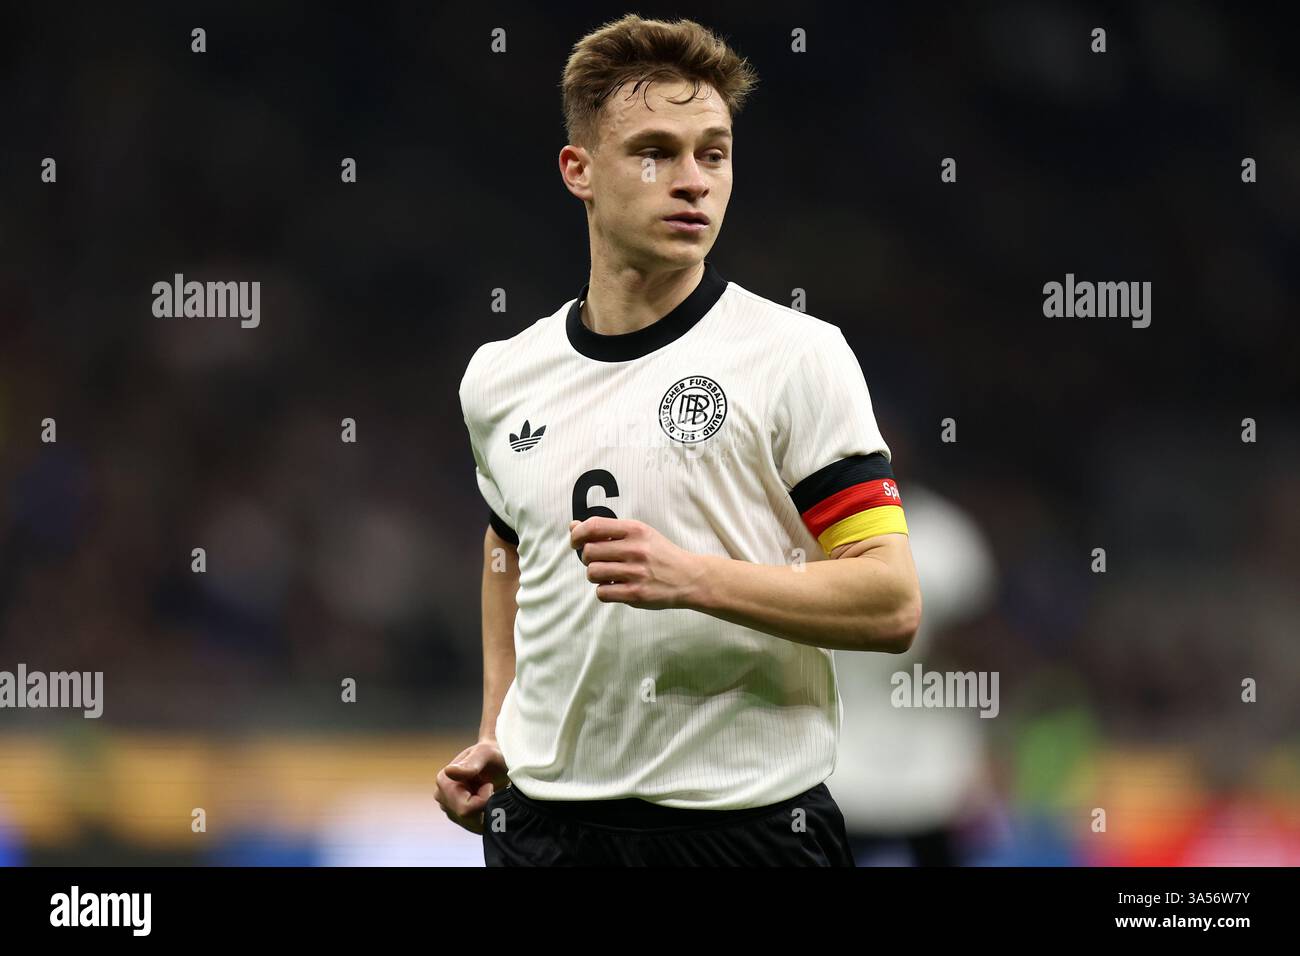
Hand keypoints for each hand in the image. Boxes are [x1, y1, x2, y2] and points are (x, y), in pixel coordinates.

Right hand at [435, 740, 509, 834]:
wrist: (498, 760)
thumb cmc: (493, 754)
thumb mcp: (486, 754)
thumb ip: (470, 764)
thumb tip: (449, 771)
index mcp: (444, 781)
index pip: (465, 809)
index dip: (483, 800)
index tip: (489, 784)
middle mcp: (441, 796)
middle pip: (466, 819)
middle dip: (484, 806)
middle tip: (490, 788)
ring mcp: (447, 807)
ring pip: (470, 824)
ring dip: (484, 811)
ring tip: (487, 793)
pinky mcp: (456, 815)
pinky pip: (473, 826)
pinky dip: (484, 817)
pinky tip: (487, 802)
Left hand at [569, 516, 706, 609]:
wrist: (689, 577)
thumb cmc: (659, 554)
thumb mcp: (640, 534)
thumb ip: (607, 530)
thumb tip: (573, 527)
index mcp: (635, 530)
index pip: (593, 526)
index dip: (577, 534)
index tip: (575, 542)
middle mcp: (635, 549)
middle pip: (589, 552)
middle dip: (587, 558)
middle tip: (598, 561)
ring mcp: (636, 573)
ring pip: (592, 573)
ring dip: (595, 575)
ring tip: (608, 575)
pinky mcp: (636, 594)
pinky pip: (602, 593)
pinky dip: (604, 591)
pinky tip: (616, 587)